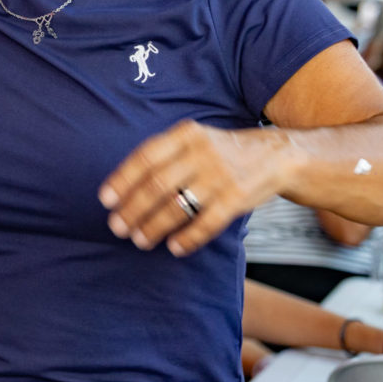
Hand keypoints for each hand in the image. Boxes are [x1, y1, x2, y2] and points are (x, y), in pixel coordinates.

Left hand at [99, 121, 299, 256]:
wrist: (276, 155)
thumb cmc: (222, 151)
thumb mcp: (194, 139)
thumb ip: (164, 155)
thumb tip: (124, 186)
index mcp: (186, 134)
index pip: (146, 157)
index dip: (123, 179)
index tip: (106, 200)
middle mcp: (201, 152)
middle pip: (157, 184)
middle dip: (133, 209)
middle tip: (117, 227)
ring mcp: (220, 175)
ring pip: (178, 206)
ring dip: (154, 227)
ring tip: (140, 240)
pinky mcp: (237, 198)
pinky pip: (206, 223)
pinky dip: (187, 238)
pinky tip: (174, 247)